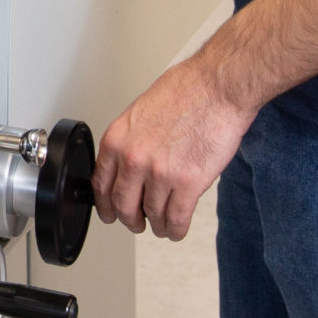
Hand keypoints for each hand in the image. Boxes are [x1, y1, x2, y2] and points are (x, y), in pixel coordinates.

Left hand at [89, 55, 257, 241]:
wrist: (216, 88)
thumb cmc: (185, 92)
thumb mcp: (140, 113)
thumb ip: (131, 142)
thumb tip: (127, 165)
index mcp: (118, 139)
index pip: (101, 183)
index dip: (105, 205)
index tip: (109, 212)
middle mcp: (133, 158)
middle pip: (123, 205)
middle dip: (130, 220)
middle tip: (136, 223)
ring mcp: (160, 173)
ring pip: (152, 215)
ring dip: (157, 226)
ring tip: (163, 226)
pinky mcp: (188, 183)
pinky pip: (176, 219)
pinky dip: (176, 229)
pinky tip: (177, 229)